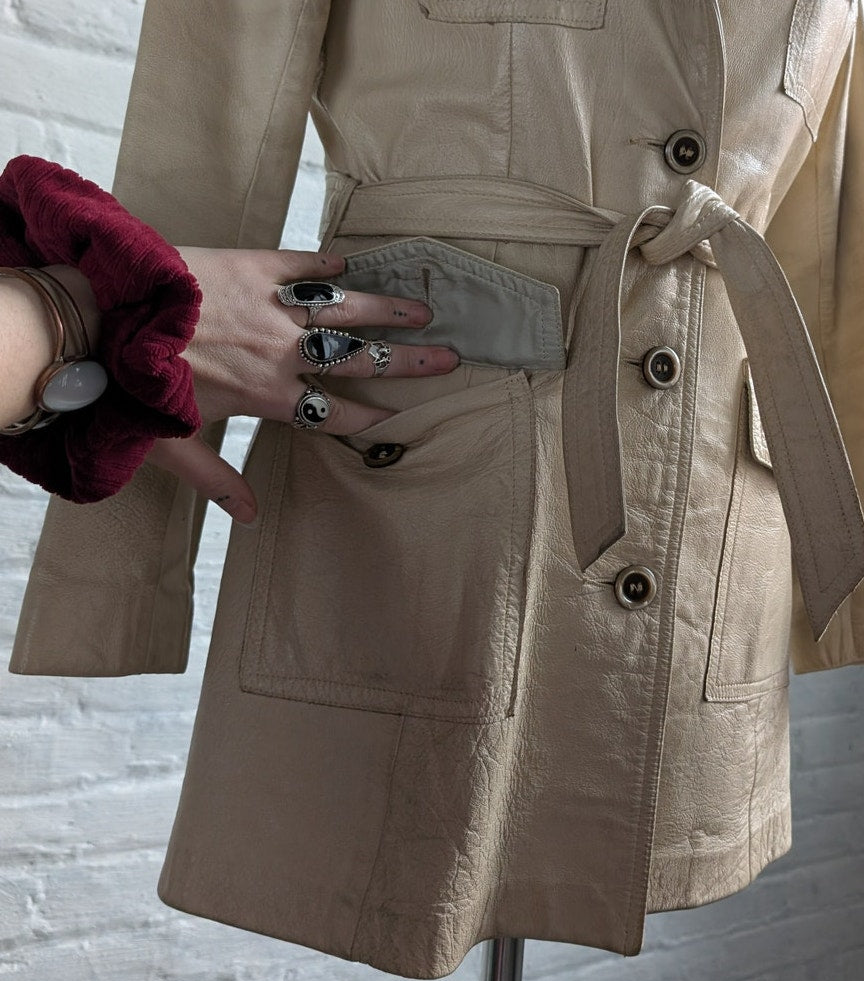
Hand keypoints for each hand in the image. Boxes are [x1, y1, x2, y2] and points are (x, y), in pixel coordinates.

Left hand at [147, 247, 457, 524]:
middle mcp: (280, 352)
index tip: (402, 418)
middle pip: (357, 358)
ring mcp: (269, 307)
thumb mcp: (173, 445)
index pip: (333, 411)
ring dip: (384, 310)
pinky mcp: (250, 267)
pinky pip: (300, 264)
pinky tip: (353, 263)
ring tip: (422, 310)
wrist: (100, 316)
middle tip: (447, 358)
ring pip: (342, 308)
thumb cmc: (133, 385)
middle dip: (406, 361)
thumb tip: (252, 518)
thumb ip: (217, 480)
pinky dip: (327, 264)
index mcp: (266, 395)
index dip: (370, 417)